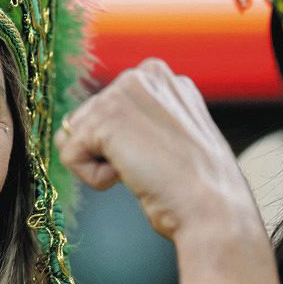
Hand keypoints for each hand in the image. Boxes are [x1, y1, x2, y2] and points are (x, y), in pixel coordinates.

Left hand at [54, 59, 273, 283]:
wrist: (213, 208)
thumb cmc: (198, 186)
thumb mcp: (172, 135)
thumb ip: (140, 119)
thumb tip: (86, 130)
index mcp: (162, 77)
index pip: (109, 108)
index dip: (124, 144)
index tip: (161, 156)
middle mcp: (142, 75)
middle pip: (86, 119)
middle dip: (108, 151)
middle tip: (152, 165)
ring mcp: (122, 92)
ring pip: (75, 136)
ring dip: (101, 164)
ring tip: (144, 169)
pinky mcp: (104, 117)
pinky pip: (69, 155)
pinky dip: (92, 177)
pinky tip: (129, 176)